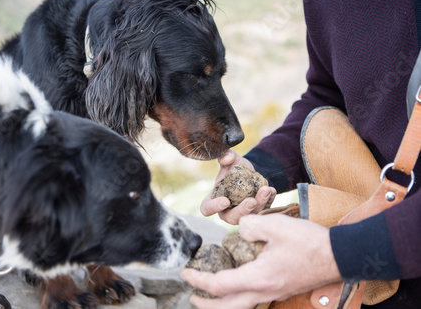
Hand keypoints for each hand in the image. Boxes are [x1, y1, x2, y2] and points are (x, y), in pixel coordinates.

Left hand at [181, 214, 341, 308]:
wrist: (340, 256)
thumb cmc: (309, 242)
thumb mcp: (275, 225)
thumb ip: (249, 226)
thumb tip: (237, 232)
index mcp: (258, 278)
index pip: (219, 285)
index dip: (198, 280)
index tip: (186, 272)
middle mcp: (264, 291)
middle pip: (227, 307)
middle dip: (206, 304)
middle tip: (191, 296)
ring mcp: (274, 293)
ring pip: (241, 306)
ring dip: (222, 303)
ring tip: (210, 295)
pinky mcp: (281, 290)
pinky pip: (253, 299)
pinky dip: (237, 297)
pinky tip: (237, 285)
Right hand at [200, 150, 276, 224]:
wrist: (251, 172)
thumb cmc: (235, 168)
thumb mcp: (230, 160)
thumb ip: (226, 156)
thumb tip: (228, 157)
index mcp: (214, 199)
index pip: (207, 208)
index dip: (214, 207)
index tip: (225, 200)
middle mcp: (227, 210)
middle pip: (231, 217)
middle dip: (242, 211)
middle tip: (251, 201)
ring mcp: (243, 214)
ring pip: (250, 216)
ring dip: (260, 204)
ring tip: (266, 190)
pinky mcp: (257, 212)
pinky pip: (263, 211)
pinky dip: (269, 201)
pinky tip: (272, 190)